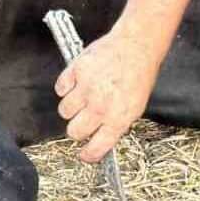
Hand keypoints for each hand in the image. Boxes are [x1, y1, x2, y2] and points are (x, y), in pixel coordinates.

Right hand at [54, 27, 159, 163]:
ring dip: (71, 108)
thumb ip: (117, 123)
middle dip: (77, 130)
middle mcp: (100, 106)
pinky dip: (66, 87)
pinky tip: (77, 83)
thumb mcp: (136, 106)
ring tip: (82, 98)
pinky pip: (60, 88)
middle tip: (83, 121)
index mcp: (118, 118)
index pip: (96, 147)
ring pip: (64, 111)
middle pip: (74, 131)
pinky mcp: (76, 71)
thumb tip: (101, 138)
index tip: (84, 155)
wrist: (136, 45)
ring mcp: (86, 88)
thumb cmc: (139, 75)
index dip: (88, 155)